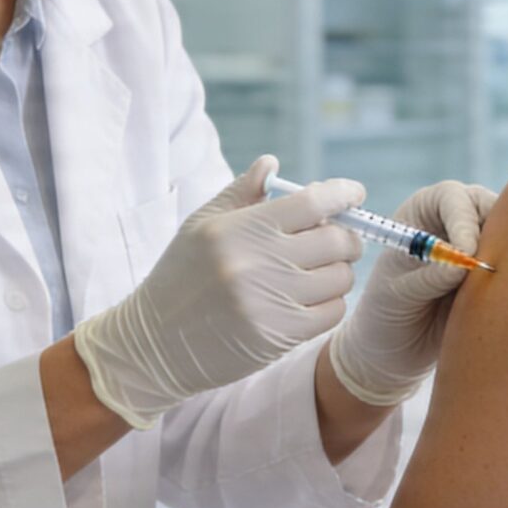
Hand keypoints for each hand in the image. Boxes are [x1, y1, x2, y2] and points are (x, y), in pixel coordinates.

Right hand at [73, 157, 365, 428]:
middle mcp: (257, 262)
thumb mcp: (201, 226)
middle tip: (337, 239)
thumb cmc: (180, 278)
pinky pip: (332, 311)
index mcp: (239, 228)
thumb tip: (272, 163)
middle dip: (346, 236)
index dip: (343, 194)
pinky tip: (309, 299)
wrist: (154, 344)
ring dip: (338, 272)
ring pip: (340, 277)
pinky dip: (329, 303)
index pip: (313, 202)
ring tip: (317, 272)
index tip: (353, 194)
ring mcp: (271, 301)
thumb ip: (241, 192)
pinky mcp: (280, 336)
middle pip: (337, 239)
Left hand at [324, 179, 497, 406]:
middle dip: (499, 234)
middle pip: (493, 208)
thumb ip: (428, 278)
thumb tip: (465, 264)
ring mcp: (483, 248)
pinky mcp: (499, 276)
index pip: (452, 197)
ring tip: (498, 290)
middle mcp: (457, 221)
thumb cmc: (385, 316)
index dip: (463, 219)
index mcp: (424, 212)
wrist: (394, 354)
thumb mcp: (397, 296)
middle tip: (493, 270)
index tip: (467, 252)